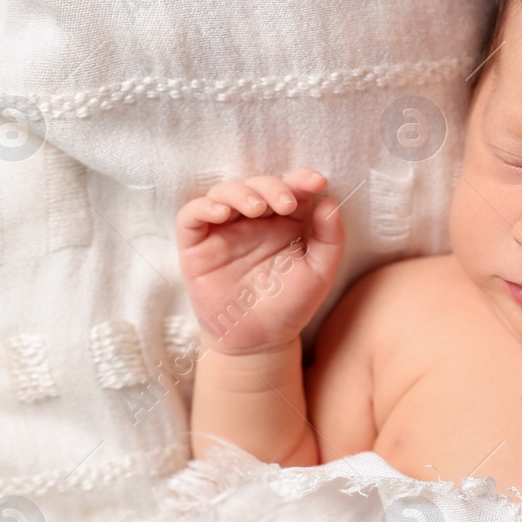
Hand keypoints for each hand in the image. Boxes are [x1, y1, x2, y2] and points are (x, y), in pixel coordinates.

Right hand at [175, 169, 345, 356]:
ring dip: (241, 192)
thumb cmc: (290, 306)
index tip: (317, 181)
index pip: (290, 189)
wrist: (259, 341)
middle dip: (272, 186)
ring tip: (258, 209)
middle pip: (257, 185)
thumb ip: (330, 238)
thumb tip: (330, 202)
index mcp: (283, 223)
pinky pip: (191, 215)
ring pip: (223, 192)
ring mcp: (223, 231)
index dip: (301, 179)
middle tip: (286, 203)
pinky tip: (222, 213)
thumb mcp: (319, 272)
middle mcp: (253, 222)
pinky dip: (204, 207)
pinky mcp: (197, 245)